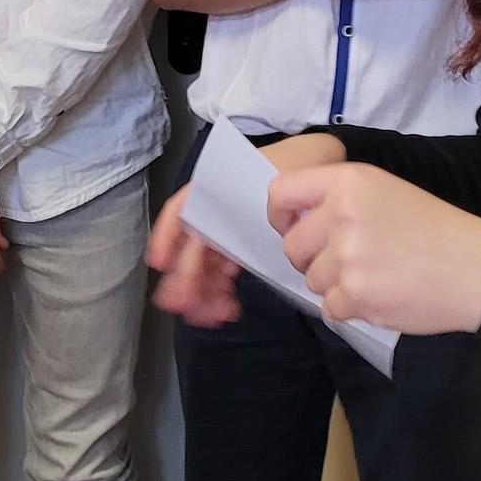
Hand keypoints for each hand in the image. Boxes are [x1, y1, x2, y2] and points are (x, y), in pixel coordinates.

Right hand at [147, 133, 345, 325]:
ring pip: (202, 263)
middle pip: (190, 245)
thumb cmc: (296, 166)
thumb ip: (259, 208)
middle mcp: (215, 209)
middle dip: (185, 279)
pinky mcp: (238, 247)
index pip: (181, 210)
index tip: (160, 263)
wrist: (320, 166)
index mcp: (216, 187)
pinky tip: (226, 307)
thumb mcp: (281, 180)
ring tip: (213, 314)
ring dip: (202, 291)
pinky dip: (218, 290)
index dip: (167, 236)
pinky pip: (220, 271)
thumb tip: (230, 240)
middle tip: (187, 307)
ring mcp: (225, 230)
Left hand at [268, 161, 480, 335]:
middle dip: (311, 259)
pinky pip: (329, 308)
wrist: (478, 269)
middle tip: (346, 261)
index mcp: (349, 181)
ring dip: (335, 285)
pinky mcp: (355, 294)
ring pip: (311, 279)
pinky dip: (350, 308)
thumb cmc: (434, 228)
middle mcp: (343, 213)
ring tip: (374, 276)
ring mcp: (348, 256)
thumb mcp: (385, 191)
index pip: (281, 192)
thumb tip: (294, 222)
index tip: (293, 228)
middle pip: (292, 246)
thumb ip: (339, 199)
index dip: (281, 216)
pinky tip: (381, 295)